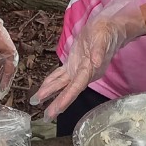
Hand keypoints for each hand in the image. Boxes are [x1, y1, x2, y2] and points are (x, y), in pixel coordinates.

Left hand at [0, 7, 18, 97]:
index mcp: (12, 55)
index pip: (9, 72)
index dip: (5, 82)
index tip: (1, 91)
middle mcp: (10, 54)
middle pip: (9, 70)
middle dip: (5, 81)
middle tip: (1, 91)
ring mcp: (5, 51)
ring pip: (4, 66)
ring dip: (1, 76)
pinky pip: (0, 62)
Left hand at [32, 0, 145, 120]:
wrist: (109, 28)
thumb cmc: (106, 33)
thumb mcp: (103, 39)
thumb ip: (99, 51)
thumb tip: (96, 62)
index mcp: (90, 71)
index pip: (76, 88)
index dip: (66, 99)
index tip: (57, 110)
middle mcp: (83, 74)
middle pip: (68, 91)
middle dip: (56, 104)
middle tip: (46, 117)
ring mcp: (77, 70)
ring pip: (61, 84)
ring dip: (49, 93)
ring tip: (36, 101)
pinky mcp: (73, 63)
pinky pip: (60, 75)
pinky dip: (51, 81)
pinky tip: (43, 87)